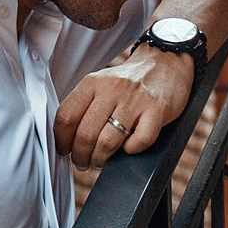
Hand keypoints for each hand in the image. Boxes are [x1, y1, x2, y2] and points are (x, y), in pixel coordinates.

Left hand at [53, 46, 195, 168]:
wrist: (165, 64)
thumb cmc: (129, 82)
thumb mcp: (100, 85)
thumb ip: (83, 106)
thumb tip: (66, 139)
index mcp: (93, 83)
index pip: (66, 116)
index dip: (61, 140)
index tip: (63, 150)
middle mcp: (112, 89)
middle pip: (85, 134)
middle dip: (80, 156)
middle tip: (82, 163)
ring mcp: (135, 100)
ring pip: (108, 142)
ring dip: (100, 159)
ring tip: (100, 161)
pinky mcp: (157, 111)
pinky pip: (139, 142)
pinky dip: (131, 150)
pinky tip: (129, 147)